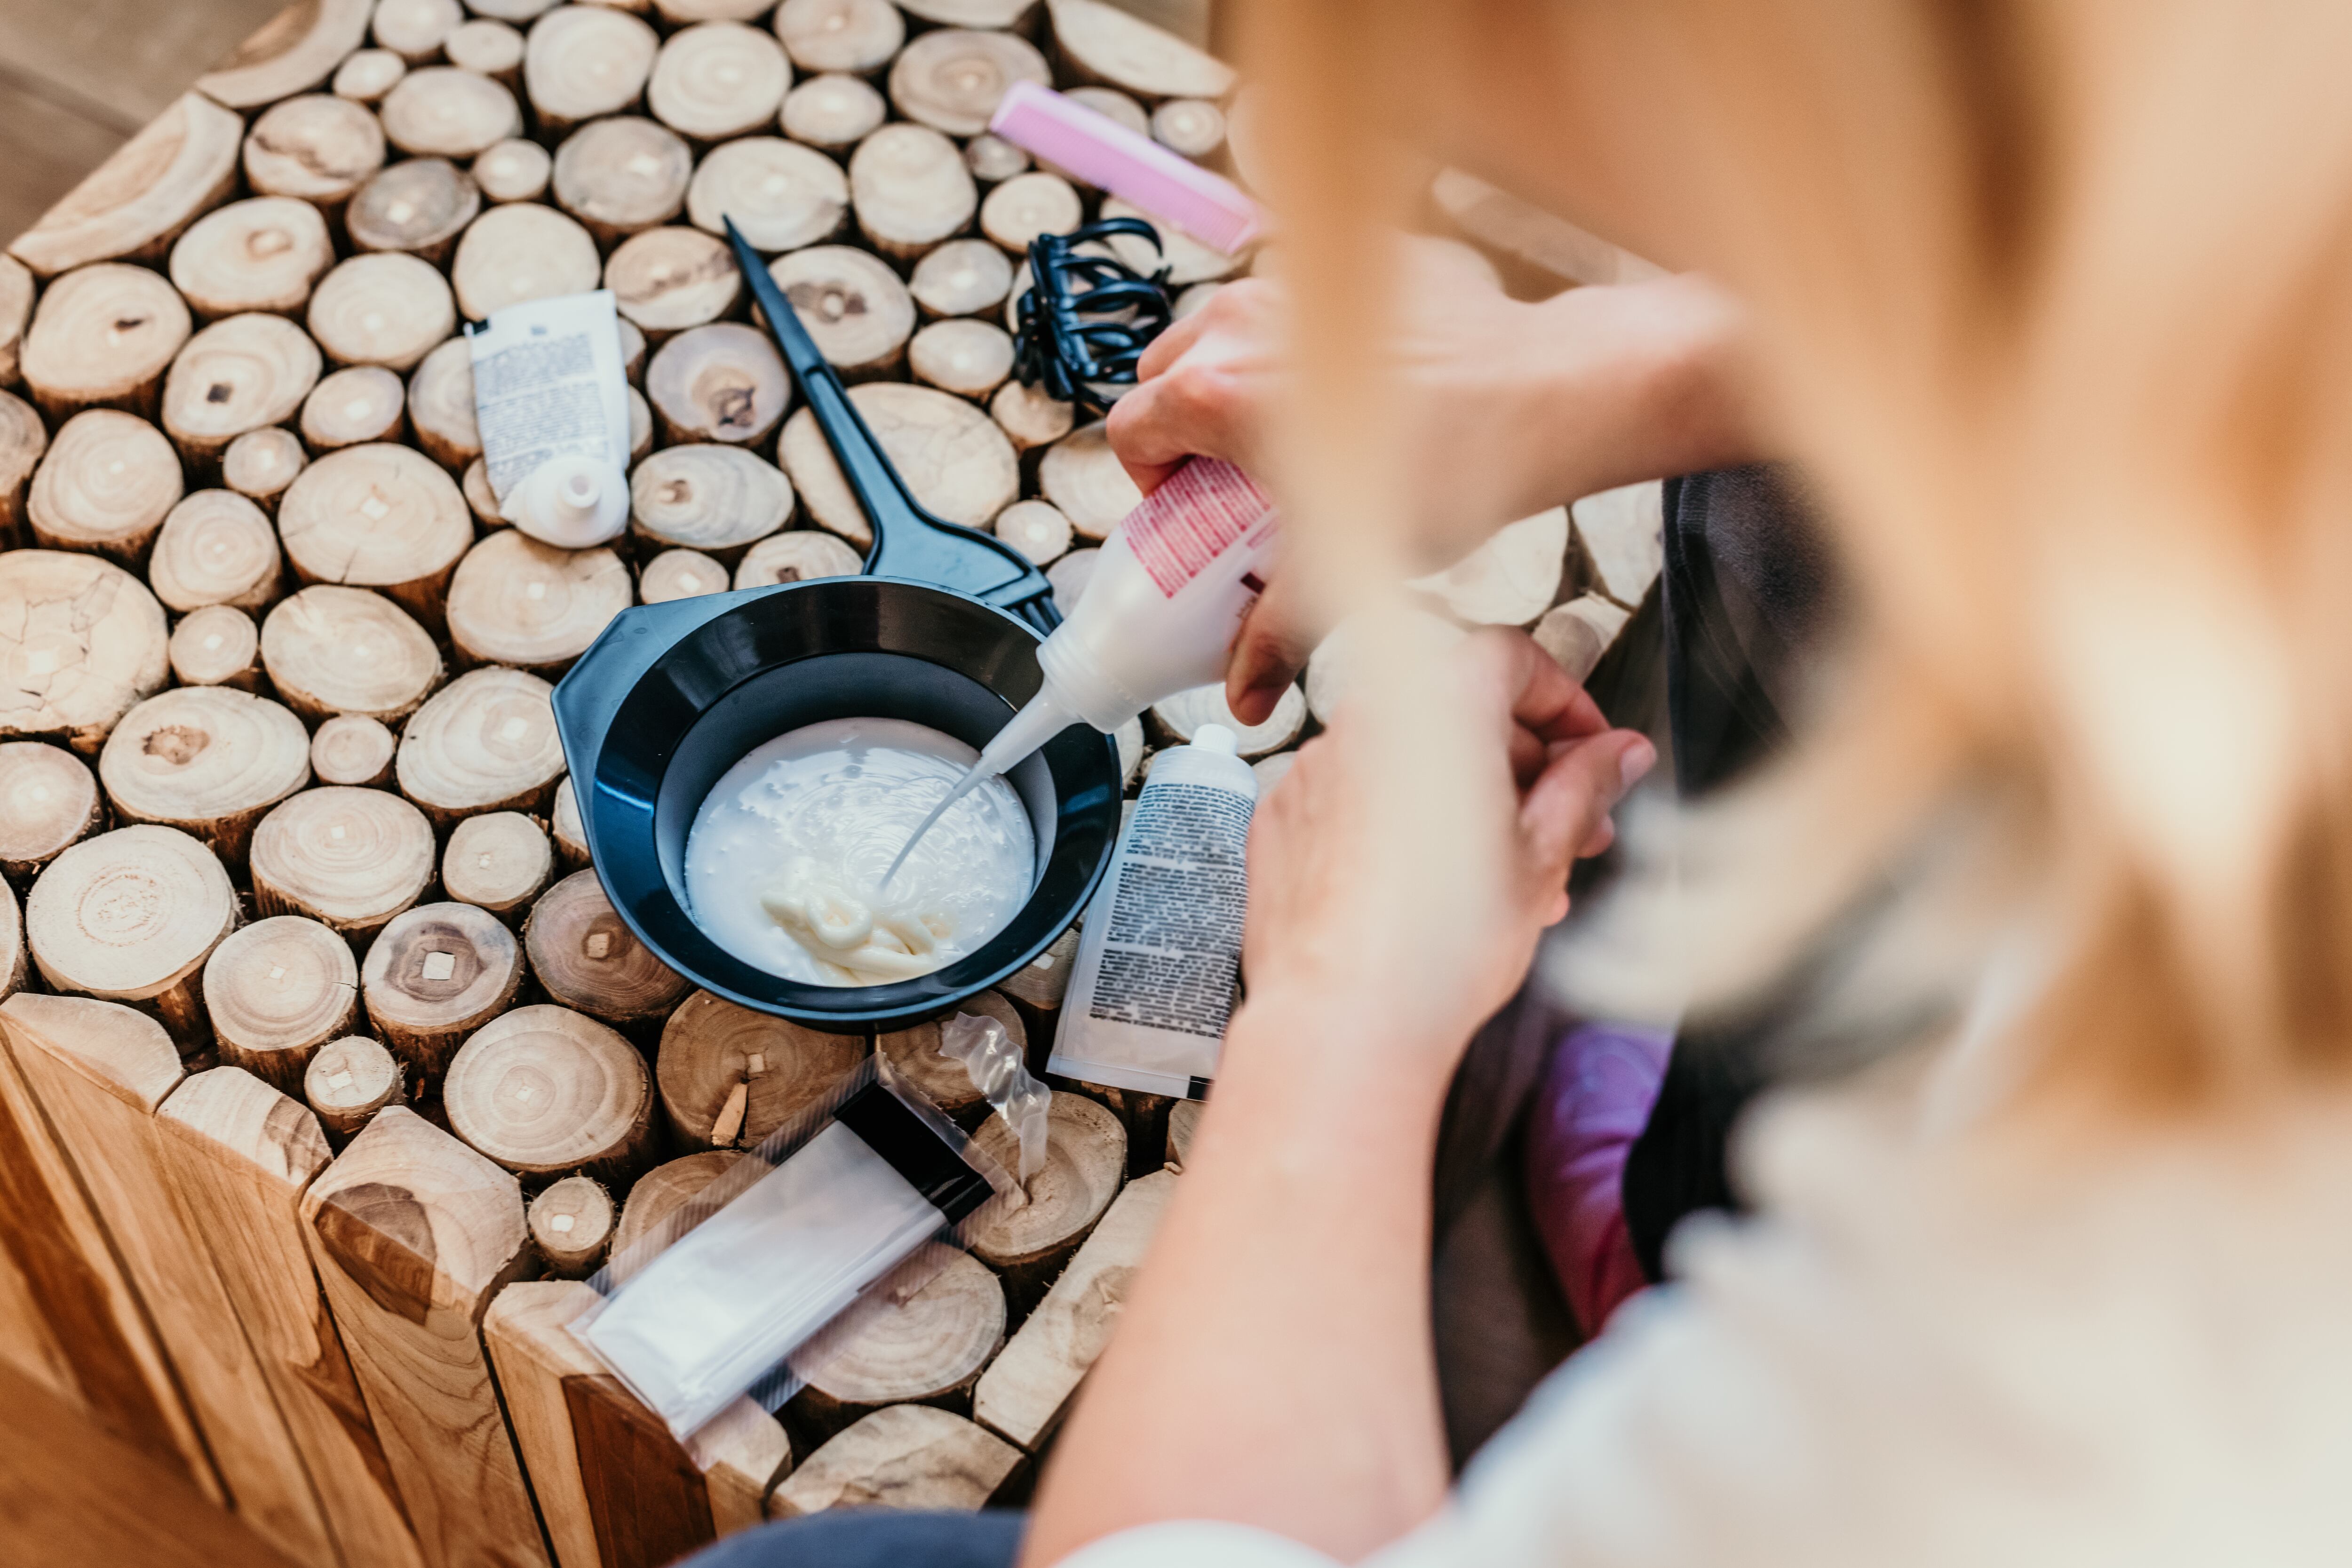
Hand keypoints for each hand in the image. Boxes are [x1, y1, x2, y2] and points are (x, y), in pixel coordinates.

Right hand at [1106, 241, 1758, 724]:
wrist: (1545, 392)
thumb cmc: (1447, 469)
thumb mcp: (1341, 566)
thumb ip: (1275, 633)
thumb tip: (1245, 698)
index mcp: (1215, 393)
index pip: (1132, 431)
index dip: (1153, 482)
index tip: (1195, 510)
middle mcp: (1241, 322)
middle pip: (1167, 374)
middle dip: (1188, 427)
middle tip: (1237, 480)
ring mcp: (1298, 280)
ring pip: (1226, 329)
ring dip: (1238, 377)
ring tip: (1293, 432)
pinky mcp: (1353, 262)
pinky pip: (1298, 298)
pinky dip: (1304, 338)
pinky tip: (1356, 385)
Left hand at [1237, 628, 1655, 1084]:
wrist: (1341, 1021)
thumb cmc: (1438, 946)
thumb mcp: (1543, 856)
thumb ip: (1586, 784)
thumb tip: (1617, 752)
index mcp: (1437, 705)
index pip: (1512, 660)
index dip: (1566, 703)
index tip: (1594, 752)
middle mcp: (1364, 720)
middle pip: (1461, 710)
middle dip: (1527, 766)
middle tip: (1573, 828)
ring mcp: (1315, 768)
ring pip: (1412, 760)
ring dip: (1471, 801)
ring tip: (1517, 876)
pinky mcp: (1283, 817)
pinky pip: (1358, 798)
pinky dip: (1403, 824)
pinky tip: (1438, 888)